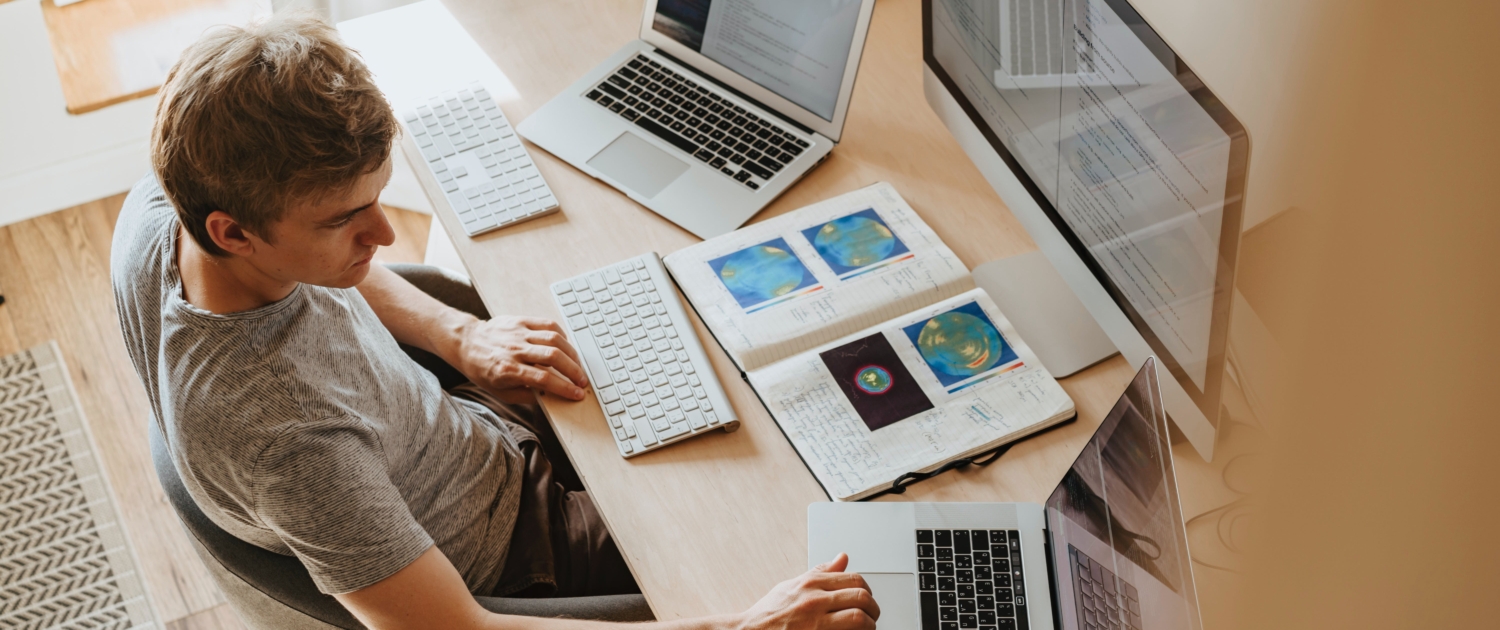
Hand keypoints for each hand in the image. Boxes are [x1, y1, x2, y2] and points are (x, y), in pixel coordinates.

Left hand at [451, 315, 588, 402]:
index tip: (577, 394)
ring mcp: (519, 334)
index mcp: (508, 370)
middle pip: (553, 358)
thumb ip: (526, 396)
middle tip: (582, 381)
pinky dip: (562, 336)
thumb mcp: (500, 392)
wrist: (466, 343)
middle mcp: (514, 350)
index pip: (544, 379)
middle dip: (574, 371)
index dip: (565, 388)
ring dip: (571, 354)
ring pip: (554, 340)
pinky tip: (566, 347)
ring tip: (577, 365)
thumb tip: (550, 396)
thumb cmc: (482, 369)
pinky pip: (548, 325)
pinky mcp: (521, 321)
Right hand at [736, 554, 878, 629]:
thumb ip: (821, 572)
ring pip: (859, 620)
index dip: (868, 592)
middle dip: (873, 610)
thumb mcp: (793, 585)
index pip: (855, 580)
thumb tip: (843, 558)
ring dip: (869, 627)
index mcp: (811, 583)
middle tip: (871, 618)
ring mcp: (816, 623)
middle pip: (862, 598)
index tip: (866, 602)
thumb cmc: (769, 613)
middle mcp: (815, 601)